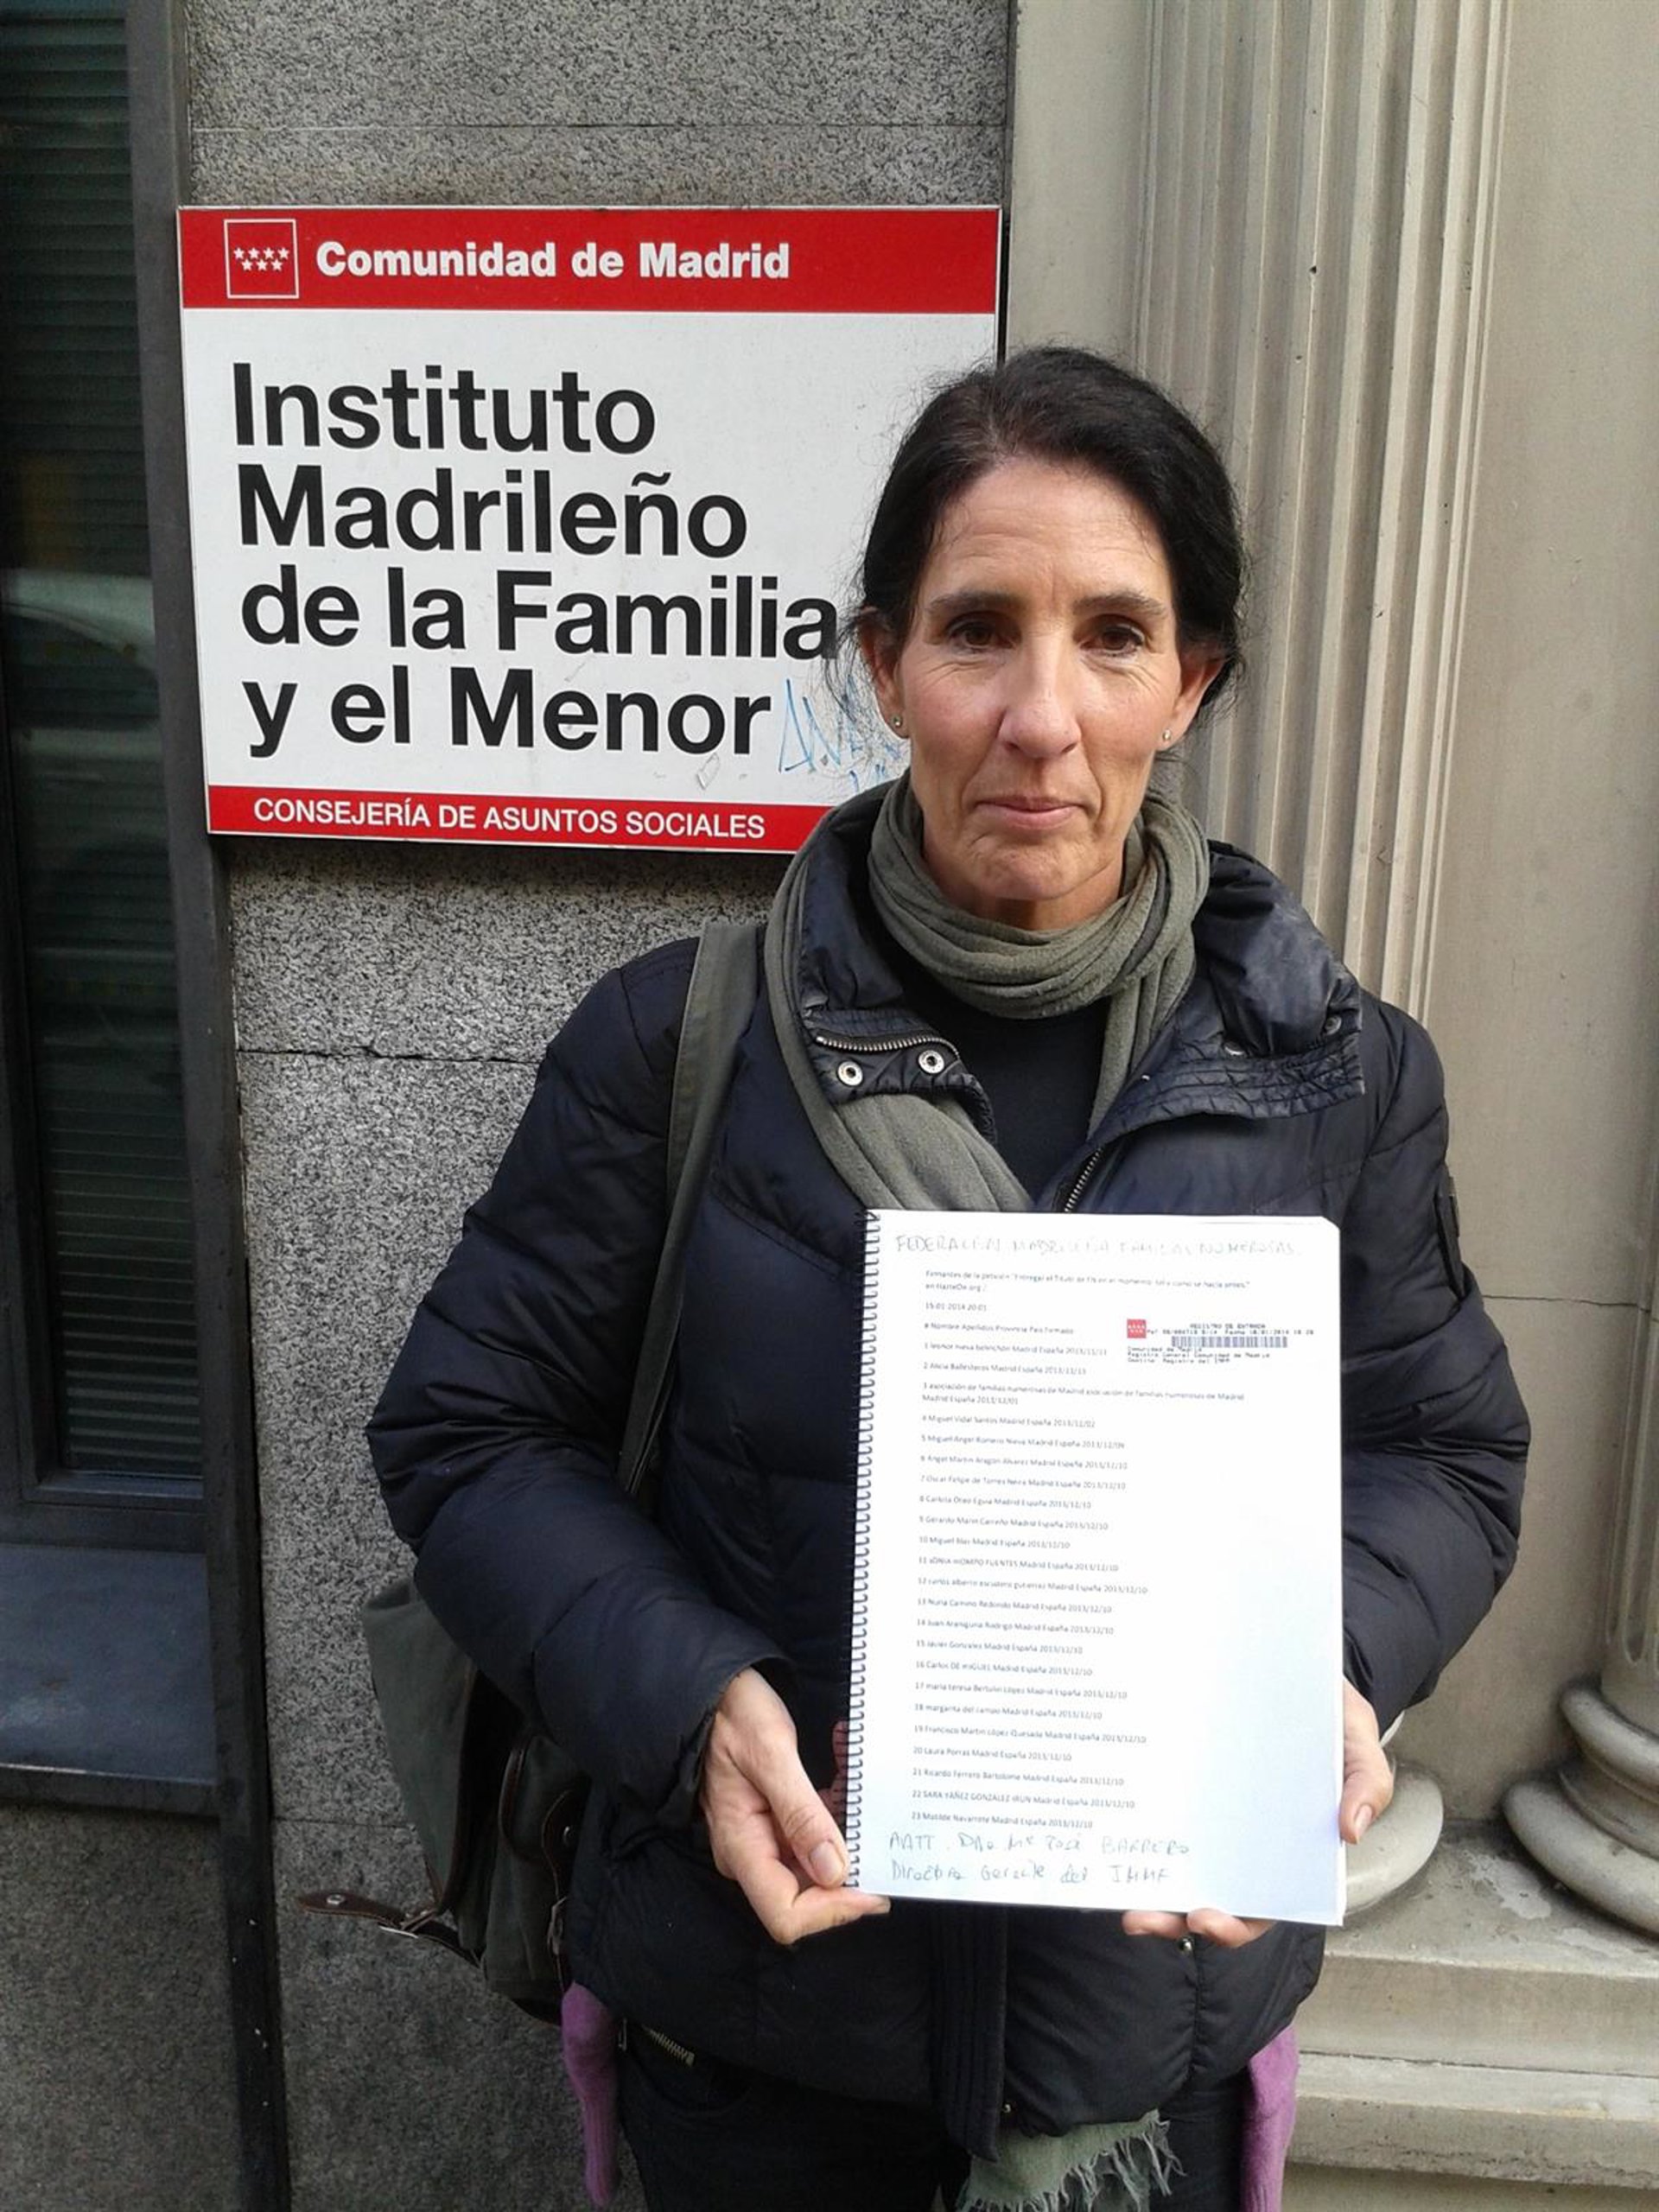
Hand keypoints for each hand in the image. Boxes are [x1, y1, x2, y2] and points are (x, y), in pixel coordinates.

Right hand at [700, 1669, 890, 1945]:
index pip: (786, 1913)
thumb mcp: (771, 1753)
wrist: (712, 1689)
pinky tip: (844, 1766)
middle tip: (878, 1824)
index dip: (833, 1909)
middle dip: (850, 1865)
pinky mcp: (774, 1822)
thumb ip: (801, 1813)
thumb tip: (834, 1872)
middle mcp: (750, 1853)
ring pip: (818, 1861)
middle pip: (808, 1894)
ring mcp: (762, 1839)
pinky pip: (814, 1833)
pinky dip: (837, 1806)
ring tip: (856, 1777)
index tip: (876, 1885)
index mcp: (741, 1846)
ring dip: (847, 1827)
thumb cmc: (733, 1713)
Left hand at [1122, 1680, 1392, 1949]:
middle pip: (1208, 1896)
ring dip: (1147, 1890)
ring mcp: (1206, 1814)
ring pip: (1175, 1866)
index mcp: (1285, 1848)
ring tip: (1122, 1898)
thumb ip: (1367, 1781)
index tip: (1207, 1917)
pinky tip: (1109, 1835)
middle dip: (1173, 1917)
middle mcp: (1240, 1841)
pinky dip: (1135, 1833)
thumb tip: (1351, 1830)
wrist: (1290, 1666)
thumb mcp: (1357, 1741)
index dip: (1235, 1923)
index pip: (1260, 1904)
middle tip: (1144, 1919)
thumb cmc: (1328, 1715)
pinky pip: (1157, 1815)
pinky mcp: (1181, 1784)